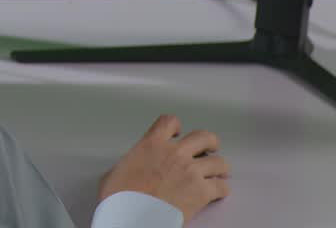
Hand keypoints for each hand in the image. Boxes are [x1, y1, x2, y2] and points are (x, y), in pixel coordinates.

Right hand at [99, 115, 230, 223]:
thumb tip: (129, 170)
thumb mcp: (116, 171)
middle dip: (209, 143)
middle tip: (208, 149)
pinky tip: (217, 192)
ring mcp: (191, 171)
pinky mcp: (201, 192)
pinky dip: (221, 190)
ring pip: (219, 162)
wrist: (131, 215)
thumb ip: (131, 163)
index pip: (169, 122)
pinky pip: (222, 187)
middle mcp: (175, 153)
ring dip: (219, 168)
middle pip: (204, 137)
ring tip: (218, 173)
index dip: (176, 126)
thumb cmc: (121, 196)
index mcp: (152, 144)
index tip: (178, 132)